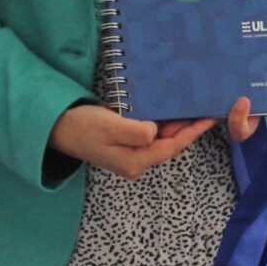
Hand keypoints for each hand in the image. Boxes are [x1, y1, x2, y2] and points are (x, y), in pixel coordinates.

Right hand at [49, 104, 215, 179]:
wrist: (56, 128)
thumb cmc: (82, 127)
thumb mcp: (110, 127)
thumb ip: (137, 132)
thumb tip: (156, 130)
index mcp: (135, 162)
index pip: (172, 146)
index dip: (192, 131)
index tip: (210, 117)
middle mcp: (136, 161)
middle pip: (169, 143)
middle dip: (187, 126)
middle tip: (204, 105)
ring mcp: (130, 153)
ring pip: (160, 137)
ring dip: (175, 122)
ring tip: (192, 104)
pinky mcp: (124, 142)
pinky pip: (150, 131)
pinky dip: (161, 119)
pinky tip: (168, 107)